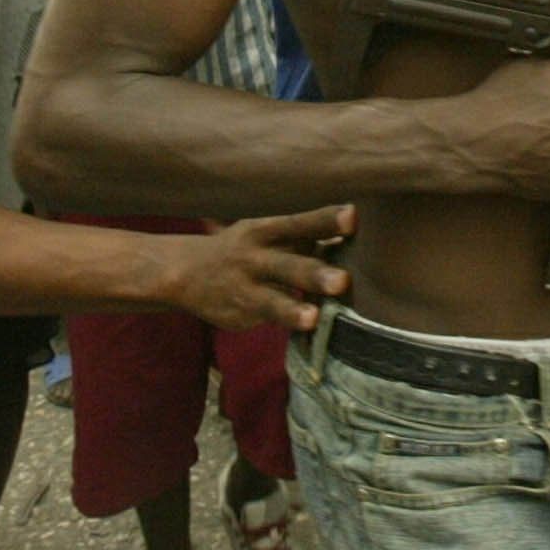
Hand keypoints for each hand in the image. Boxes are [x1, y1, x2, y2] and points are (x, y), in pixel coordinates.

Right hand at [160, 206, 355, 330]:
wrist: (187, 270)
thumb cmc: (250, 248)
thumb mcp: (270, 233)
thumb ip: (309, 236)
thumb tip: (363, 236)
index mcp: (267, 230)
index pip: (299, 223)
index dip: (325, 220)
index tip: (352, 217)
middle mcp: (256, 257)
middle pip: (288, 264)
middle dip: (315, 274)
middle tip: (344, 280)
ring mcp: (246, 288)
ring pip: (272, 301)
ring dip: (293, 310)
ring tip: (313, 318)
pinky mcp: (241, 313)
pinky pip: (266, 321)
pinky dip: (284, 325)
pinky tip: (305, 332)